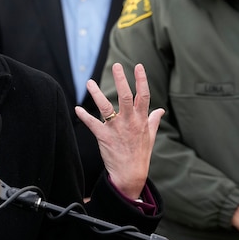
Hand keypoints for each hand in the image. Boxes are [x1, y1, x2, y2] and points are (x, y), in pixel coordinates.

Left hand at [76, 63, 164, 199]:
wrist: (131, 174)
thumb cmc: (140, 153)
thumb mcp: (150, 136)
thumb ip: (154, 120)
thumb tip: (161, 110)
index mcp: (141, 119)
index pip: (143, 96)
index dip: (142, 80)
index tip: (139, 66)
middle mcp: (129, 121)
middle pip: (125, 96)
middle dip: (121, 80)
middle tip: (116, 65)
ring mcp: (116, 129)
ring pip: (106, 107)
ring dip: (96, 94)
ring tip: (89, 82)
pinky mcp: (104, 137)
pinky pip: (92, 124)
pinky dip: (84, 116)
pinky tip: (77, 109)